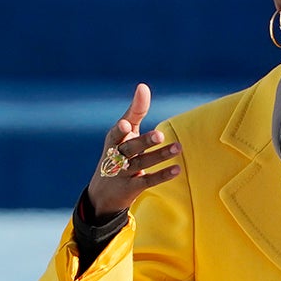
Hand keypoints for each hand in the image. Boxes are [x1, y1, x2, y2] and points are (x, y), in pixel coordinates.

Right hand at [87, 84, 181, 216]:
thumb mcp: (123, 133)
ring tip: (178, 147)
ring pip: (141, 164)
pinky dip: (162, 175)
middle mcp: (115, 157)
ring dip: (160, 156)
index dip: (120, 130)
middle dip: (144, 141)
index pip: (116, 134)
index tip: (126, 124)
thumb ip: (135, 111)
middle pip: (130, 149)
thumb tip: (143, 86)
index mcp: (113, 141)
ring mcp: (123, 174)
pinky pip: (148, 181)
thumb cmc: (117, 153)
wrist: (102, 194)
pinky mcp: (132, 188)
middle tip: (160, 135)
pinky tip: (177, 169)